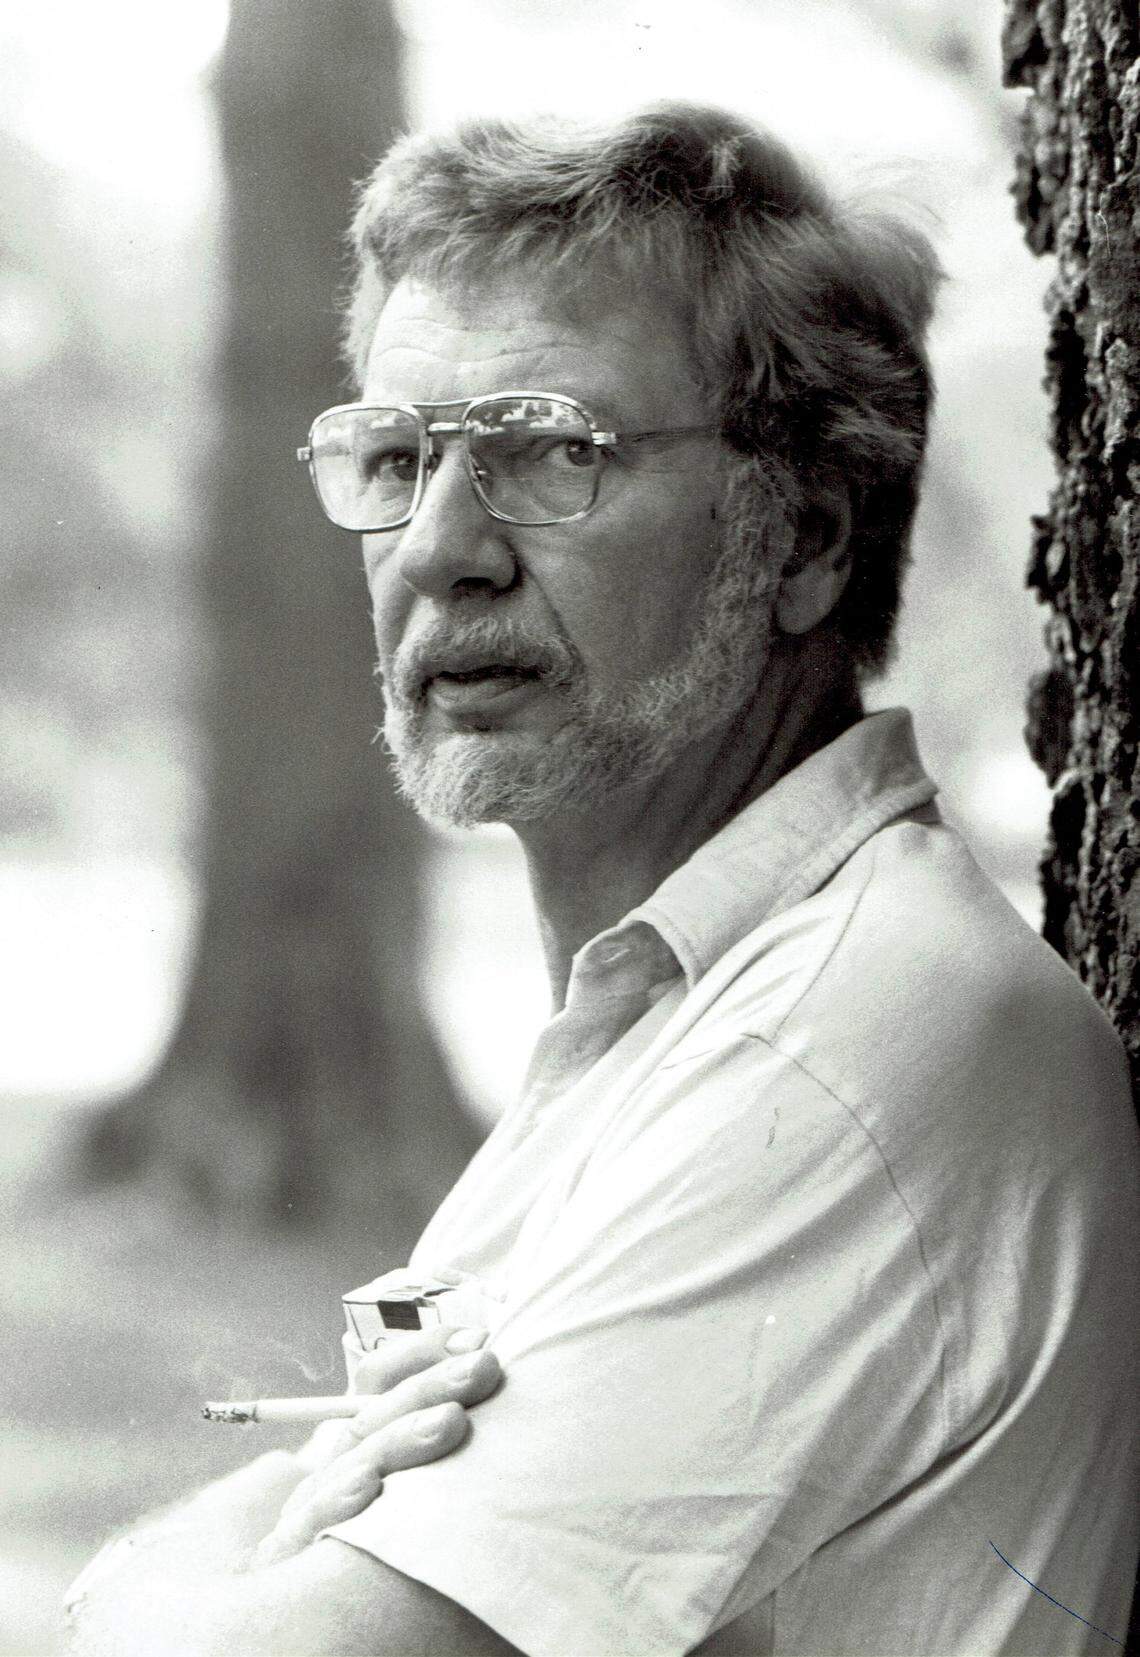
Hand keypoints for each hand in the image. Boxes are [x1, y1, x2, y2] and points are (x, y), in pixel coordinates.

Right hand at [253, 1327, 499, 1564]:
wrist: (309, 1632)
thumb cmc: (387, 1564)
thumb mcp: (414, 1495)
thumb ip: (434, 1440)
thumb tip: (488, 1375)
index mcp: (357, 1446)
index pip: (376, 1381)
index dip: (422, 1353)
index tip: (476, 1338)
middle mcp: (329, 1473)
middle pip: (371, 1414)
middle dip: (429, 1383)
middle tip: (482, 1366)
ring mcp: (307, 1516)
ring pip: (350, 1464)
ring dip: (401, 1439)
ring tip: (451, 1421)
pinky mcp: (287, 1563)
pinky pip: (314, 1530)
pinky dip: (339, 1505)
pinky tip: (370, 1488)